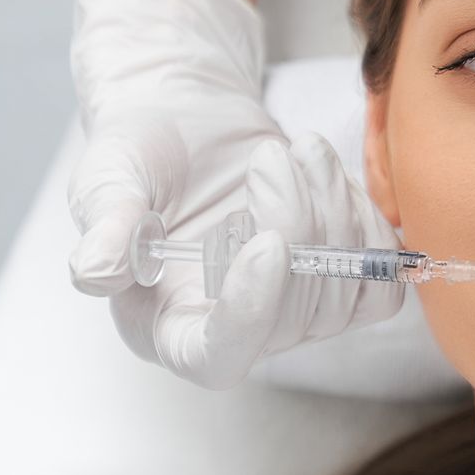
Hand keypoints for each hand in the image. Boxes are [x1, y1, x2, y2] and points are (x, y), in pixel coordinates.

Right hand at [65, 0, 402, 389]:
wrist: (197, 119)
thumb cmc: (143, 151)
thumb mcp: (108, 176)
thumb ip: (106, 225)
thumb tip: (95, 274)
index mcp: (168, 325)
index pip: (219, 355)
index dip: (252, 312)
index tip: (269, 242)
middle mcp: (236, 333)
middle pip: (293, 315)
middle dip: (296, 223)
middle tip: (272, 154)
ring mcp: (294, 314)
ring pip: (344, 292)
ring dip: (332, 209)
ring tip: (299, 149)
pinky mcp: (338, 284)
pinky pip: (378, 278)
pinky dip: (368, 223)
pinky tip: (330, 176)